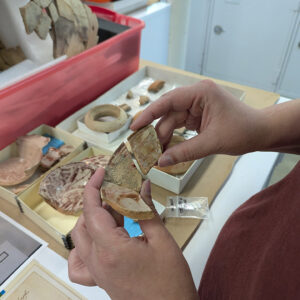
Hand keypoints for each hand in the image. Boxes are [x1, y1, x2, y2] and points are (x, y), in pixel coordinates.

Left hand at [68, 168, 197, 299]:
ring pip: (79, 239)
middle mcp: (96, 261)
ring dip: (92, 219)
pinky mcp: (99, 281)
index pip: (92, 211)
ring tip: (113, 212)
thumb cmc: (170, 279)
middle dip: (97, 202)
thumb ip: (146, 210)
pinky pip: (79, 263)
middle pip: (84, 223)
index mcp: (110, 249)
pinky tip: (98, 240)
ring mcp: (96, 273)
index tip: (100, 172)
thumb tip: (142, 185)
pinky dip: (82, 246)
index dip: (93, 188)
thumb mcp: (161, 240)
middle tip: (117, 192)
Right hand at [131, 80, 266, 165]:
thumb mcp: (212, 143)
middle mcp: (196, 96)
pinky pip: (180, 125)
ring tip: (155, 153)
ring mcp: (197, 105)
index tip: (134, 127)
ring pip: (172, 120)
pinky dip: (173, 137)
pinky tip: (166, 148)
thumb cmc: (243, 132)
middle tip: (144, 147)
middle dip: (156, 130)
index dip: (149, 114)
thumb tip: (161, 162)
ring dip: (164, 136)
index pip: (168, 101)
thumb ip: (184, 152)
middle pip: (168, 112)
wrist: (261, 133)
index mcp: (201, 93)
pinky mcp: (198, 116)